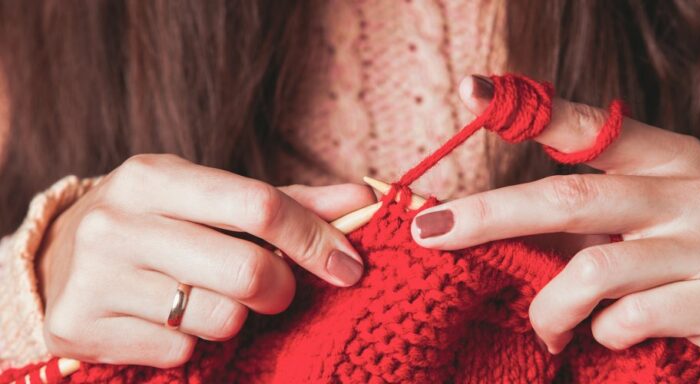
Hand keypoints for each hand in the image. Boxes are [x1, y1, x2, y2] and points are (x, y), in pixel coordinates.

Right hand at [37, 154, 374, 366]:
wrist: (63, 257)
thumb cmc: (161, 222)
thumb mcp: (212, 199)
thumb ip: (289, 202)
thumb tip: (362, 200)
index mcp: (155, 176)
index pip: (260, 205)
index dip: (315, 239)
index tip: (347, 265)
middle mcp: (117, 222)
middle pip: (247, 271)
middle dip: (281, 289)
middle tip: (276, 289)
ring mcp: (95, 277)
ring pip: (219, 318)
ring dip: (234, 316)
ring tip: (209, 296)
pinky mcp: (81, 327)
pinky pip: (181, 351)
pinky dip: (192, 342)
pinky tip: (169, 318)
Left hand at [411, 75, 699, 358]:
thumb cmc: (648, 280)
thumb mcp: (601, 237)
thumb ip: (553, 220)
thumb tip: (454, 218)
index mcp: (667, 158)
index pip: (589, 126)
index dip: (528, 111)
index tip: (470, 91)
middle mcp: (698, 188)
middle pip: (570, 196)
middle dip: (489, 216)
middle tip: (431, 231)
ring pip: (591, 269)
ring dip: (550, 309)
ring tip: (548, 330)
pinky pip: (626, 318)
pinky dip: (600, 336)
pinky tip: (608, 339)